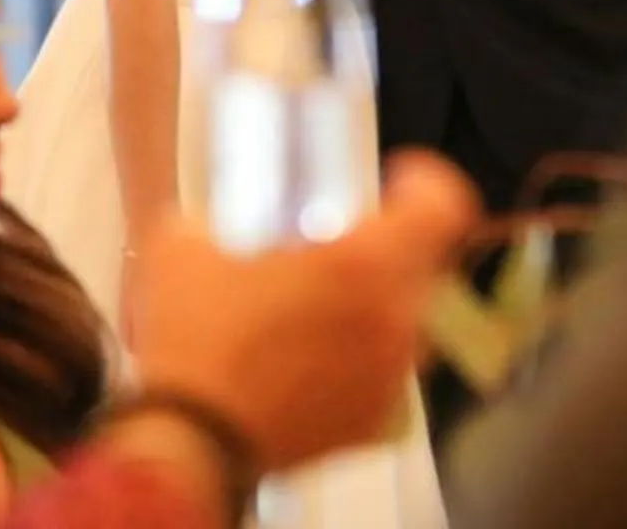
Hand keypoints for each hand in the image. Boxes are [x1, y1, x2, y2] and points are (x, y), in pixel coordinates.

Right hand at [126, 153, 480, 471]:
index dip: (427, 184)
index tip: (397, 182)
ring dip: (377, 305)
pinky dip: (360, 358)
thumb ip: (214, 222)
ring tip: (324, 307)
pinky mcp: (372, 420)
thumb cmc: (195, 340)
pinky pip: (383, 372)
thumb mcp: (183, 248)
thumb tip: (210, 224)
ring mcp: (389, 376)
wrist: (187, 443)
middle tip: (342, 249)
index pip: (443, 207)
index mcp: (364, 263)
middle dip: (393, 248)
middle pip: (426, 263)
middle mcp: (394, 319)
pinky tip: (311, 359)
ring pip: (408, 321)